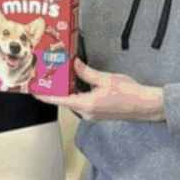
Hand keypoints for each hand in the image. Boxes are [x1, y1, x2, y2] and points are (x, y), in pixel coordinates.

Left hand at [37, 59, 165, 121]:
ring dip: (69, 90)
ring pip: (75, 101)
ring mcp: (93, 114)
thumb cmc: (129, 94)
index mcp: (86, 105)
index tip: (34, 92)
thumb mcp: (105, 78)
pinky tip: (79, 81)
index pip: (59, 101)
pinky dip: (79, 92)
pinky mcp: (99, 112)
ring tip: (63, 76)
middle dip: (57, 89)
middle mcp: (87, 113)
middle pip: (66, 100)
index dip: (45, 96)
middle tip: (49, 76)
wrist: (145, 104)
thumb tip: (74, 65)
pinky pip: (83, 102)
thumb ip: (86, 72)